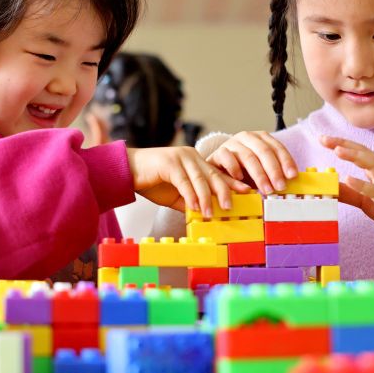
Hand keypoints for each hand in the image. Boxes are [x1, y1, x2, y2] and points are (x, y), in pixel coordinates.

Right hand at [127, 146, 248, 217]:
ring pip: (200, 179)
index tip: (246, 193)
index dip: (233, 183)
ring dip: (206, 198)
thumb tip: (205, 215)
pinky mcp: (169, 163)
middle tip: (230, 207)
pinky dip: (190, 195)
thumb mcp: (176, 195)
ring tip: (210, 213)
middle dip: (224, 192)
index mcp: (196, 162)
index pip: (218, 174)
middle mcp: (192, 157)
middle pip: (214, 175)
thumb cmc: (152, 181)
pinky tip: (194, 207)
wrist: (127, 171)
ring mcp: (181, 158)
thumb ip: (191, 202)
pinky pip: (184, 181)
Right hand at [208, 131, 298, 194]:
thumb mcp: (261, 169)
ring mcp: (232, 143)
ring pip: (248, 156)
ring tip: (265, 189)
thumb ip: (273, 173)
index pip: (277, 147)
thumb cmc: (243, 170)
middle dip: (274, 170)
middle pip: (264, 151)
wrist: (218, 167)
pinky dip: (235, 168)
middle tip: (279, 186)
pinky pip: (227, 158)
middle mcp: (247, 137)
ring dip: (259, 175)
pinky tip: (240, 179)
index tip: (292, 176)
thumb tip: (289, 182)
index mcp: (261, 138)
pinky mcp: (218, 152)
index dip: (286, 161)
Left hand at [320, 135, 373, 237]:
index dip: (342, 143)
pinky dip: (363, 185)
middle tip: (326, 140)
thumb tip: (330, 187)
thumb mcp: (367, 200)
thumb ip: (350, 193)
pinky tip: (349, 179)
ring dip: (356, 157)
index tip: (323, 138)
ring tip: (337, 151)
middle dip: (345, 145)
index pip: (360, 151)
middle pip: (366, 154)